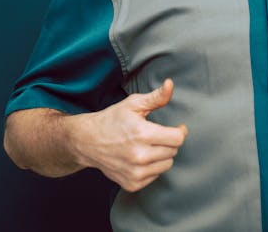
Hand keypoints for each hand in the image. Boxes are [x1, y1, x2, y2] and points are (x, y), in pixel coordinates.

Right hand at [67, 78, 187, 191]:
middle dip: (168, 142)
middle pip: (173, 151)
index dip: (180, 131)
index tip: (178, 128)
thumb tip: (170, 84)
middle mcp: (139, 156)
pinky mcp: (131, 183)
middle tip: (156, 135)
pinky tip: (140, 158)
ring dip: (162, 155)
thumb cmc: (112, 119)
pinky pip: (155, 176)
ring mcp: (135, 172)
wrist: (88, 141)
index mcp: (142, 134)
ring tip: (148, 146)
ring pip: (166, 165)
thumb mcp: (133, 104)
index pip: (177, 139)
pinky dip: (151, 167)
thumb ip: (156, 97)